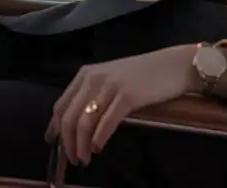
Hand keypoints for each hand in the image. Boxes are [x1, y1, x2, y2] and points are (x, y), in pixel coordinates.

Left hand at [44, 45, 199, 166]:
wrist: (173, 65)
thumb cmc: (142, 75)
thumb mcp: (110, 79)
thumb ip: (92, 95)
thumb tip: (75, 124)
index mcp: (86, 74)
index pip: (60, 105)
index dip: (54, 128)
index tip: (53, 144)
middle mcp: (93, 78)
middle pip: (69, 117)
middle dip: (67, 142)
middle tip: (73, 159)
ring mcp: (110, 87)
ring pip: (85, 122)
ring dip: (81, 146)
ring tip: (84, 159)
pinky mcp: (127, 96)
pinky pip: (106, 122)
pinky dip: (99, 139)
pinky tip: (98, 148)